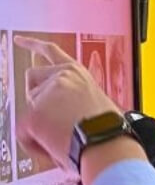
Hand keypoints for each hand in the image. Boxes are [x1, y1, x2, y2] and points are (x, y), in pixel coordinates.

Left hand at [15, 37, 120, 176]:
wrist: (105, 141)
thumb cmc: (103, 128)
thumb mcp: (92, 100)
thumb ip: (70, 95)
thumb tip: (54, 109)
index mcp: (76, 73)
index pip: (51, 51)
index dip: (32, 44)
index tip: (19, 40)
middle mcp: (61, 77)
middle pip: (32, 79)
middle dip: (36, 96)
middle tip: (53, 116)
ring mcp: (47, 94)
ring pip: (27, 108)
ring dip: (39, 122)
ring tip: (62, 133)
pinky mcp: (35, 114)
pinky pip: (23, 133)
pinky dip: (35, 144)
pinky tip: (54, 145)